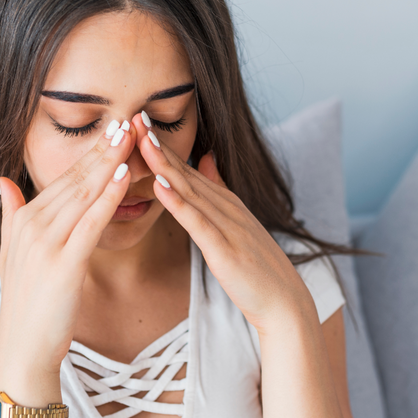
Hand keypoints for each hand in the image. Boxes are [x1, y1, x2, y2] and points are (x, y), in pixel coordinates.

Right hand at [0, 119, 139, 375]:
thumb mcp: (14, 253)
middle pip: (75, 179)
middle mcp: (32, 226)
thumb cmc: (28, 305)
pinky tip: (123, 177)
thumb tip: (2, 179)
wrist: (23, 349)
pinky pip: (90, 223)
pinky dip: (107, 198)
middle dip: (103, 149)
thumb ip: (11, 212)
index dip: (91, 153)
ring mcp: (46, 244)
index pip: (64, 178)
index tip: (113, 128)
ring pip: (83, 194)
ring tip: (131, 137)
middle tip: (128, 120)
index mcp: (25, 220)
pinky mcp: (63, 264)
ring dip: (109, 164)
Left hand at [132, 113, 314, 333]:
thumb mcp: (237, 222)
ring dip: (163, 164)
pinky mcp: (225, 250)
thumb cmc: (257, 268)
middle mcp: (226, 207)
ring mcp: (227, 227)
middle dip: (157, 144)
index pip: (186, 169)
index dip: (162, 145)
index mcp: (225, 202)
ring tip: (141, 140)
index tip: (138, 120)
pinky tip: (159, 185)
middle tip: (134, 115)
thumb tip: (205, 158)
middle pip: (184, 172)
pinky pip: (197, 223)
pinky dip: (178, 202)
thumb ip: (219, 189)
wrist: (284, 302)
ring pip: (188, 190)